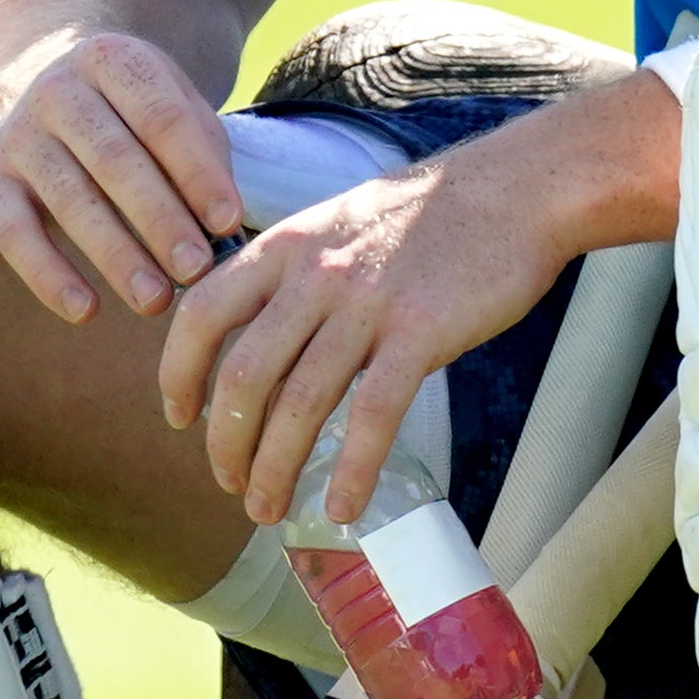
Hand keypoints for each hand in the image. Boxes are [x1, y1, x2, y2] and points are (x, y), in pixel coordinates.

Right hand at [0, 30, 249, 321]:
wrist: (52, 83)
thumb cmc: (138, 111)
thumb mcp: (177, 105)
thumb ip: (204, 154)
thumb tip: (225, 228)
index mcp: (114, 60)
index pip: (162, 119)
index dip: (196, 174)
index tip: (229, 223)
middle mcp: (57, 90)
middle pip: (114, 160)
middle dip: (159, 220)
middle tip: (196, 270)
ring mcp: (18, 133)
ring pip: (68, 199)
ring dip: (113, 254)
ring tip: (155, 301)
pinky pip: (12, 232)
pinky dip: (46, 274)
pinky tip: (85, 311)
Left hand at [153, 146, 570, 532]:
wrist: (519, 188)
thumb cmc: (436, 211)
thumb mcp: (342, 223)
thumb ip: (299, 273)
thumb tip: (269, 338)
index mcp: (288, 246)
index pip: (202, 314)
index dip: (180, 374)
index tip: (181, 418)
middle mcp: (316, 275)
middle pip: (244, 375)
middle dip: (227, 444)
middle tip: (231, 484)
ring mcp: (368, 304)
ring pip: (300, 404)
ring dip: (275, 469)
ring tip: (269, 509)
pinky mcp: (421, 332)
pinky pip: (372, 415)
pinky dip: (352, 470)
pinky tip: (344, 506)